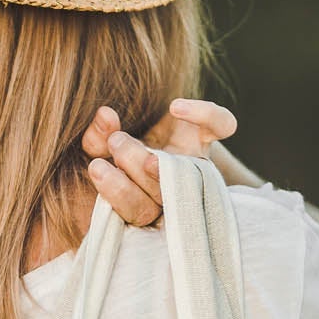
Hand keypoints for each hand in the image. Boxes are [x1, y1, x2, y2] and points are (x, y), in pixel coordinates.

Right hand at [82, 99, 237, 226]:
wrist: (152, 122)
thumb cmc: (119, 143)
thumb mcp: (100, 146)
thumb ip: (97, 142)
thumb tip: (105, 115)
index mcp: (147, 199)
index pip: (138, 211)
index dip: (120, 193)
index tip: (97, 167)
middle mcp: (175, 188)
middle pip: (160, 194)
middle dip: (133, 168)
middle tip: (115, 143)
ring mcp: (194, 163)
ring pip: (184, 171)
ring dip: (151, 155)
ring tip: (120, 137)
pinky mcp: (207, 133)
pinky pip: (221, 124)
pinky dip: (205, 115)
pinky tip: (176, 108)